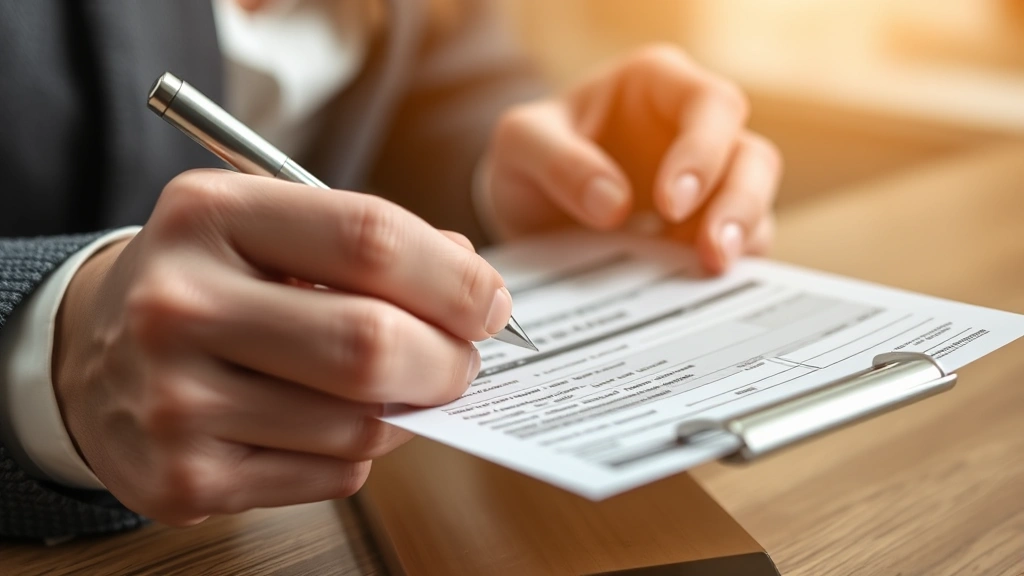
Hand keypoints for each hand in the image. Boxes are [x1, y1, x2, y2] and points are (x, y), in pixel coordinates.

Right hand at [53, 170, 509, 524]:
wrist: (93, 359)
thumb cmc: (207, 284)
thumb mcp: (269, 229)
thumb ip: (369, 244)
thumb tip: (474, 287)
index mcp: (208, 216)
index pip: (369, 238)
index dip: (453, 276)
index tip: (489, 302)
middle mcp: (177, 305)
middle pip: (370, 343)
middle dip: (448, 359)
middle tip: (462, 360)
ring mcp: (173, 401)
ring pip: (360, 423)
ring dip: (404, 410)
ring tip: (391, 388)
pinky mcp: (183, 479)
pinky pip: (333, 474)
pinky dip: (360, 452)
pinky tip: (328, 423)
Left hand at [483, 45, 781, 272]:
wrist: (528, 208)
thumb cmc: (532, 156)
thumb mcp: (520, 143)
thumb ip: (557, 160)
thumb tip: (612, 204)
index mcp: (660, 84)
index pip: (710, 104)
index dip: (703, 151)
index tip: (673, 203)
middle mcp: (696, 129)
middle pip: (753, 157)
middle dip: (739, 203)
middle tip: (709, 249)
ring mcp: (710, 183)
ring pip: (757, 204)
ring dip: (742, 238)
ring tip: (710, 270)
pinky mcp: (708, 230)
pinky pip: (739, 249)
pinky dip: (726, 270)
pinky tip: (697, 288)